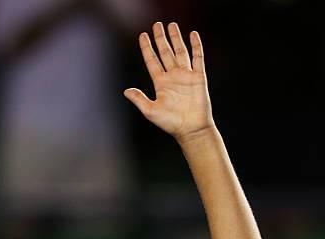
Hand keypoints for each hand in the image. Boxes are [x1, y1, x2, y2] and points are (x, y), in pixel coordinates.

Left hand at [124, 22, 214, 141]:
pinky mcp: (198, 77)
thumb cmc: (171, 123)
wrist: (191, 129)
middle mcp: (172, 77)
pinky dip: (196, 46)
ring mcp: (186, 76)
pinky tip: (193, 34)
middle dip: (160, 39)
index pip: (152, 61)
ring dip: (176, 38)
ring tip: (172, 25)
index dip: (147, 48)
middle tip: (156, 25)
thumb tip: (126, 91)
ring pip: (180, 52)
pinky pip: (197, 58)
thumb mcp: (151, 111)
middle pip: (165, 52)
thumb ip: (139, 99)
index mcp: (161, 83)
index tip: (142, 35)